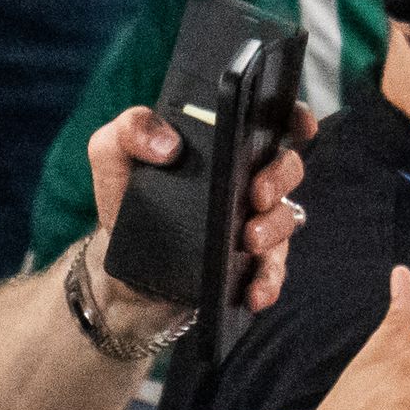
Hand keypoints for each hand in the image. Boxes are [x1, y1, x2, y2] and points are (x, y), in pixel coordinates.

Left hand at [82, 102, 312, 330]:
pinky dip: (269, 279)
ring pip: (287, 217)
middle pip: (288, 167)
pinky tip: (255, 291)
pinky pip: (274, 268)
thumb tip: (167, 145)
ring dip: (274, 228)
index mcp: (225, 144)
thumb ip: (130, 130)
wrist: (121, 262)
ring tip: (248, 240)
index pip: (273, 122)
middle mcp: (249, 178)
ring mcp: (255, 220)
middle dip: (280, 178)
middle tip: (256, 195)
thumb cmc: (126, 196)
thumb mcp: (112, 153)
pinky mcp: (252, 261)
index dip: (295, 118)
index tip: (297, 126)